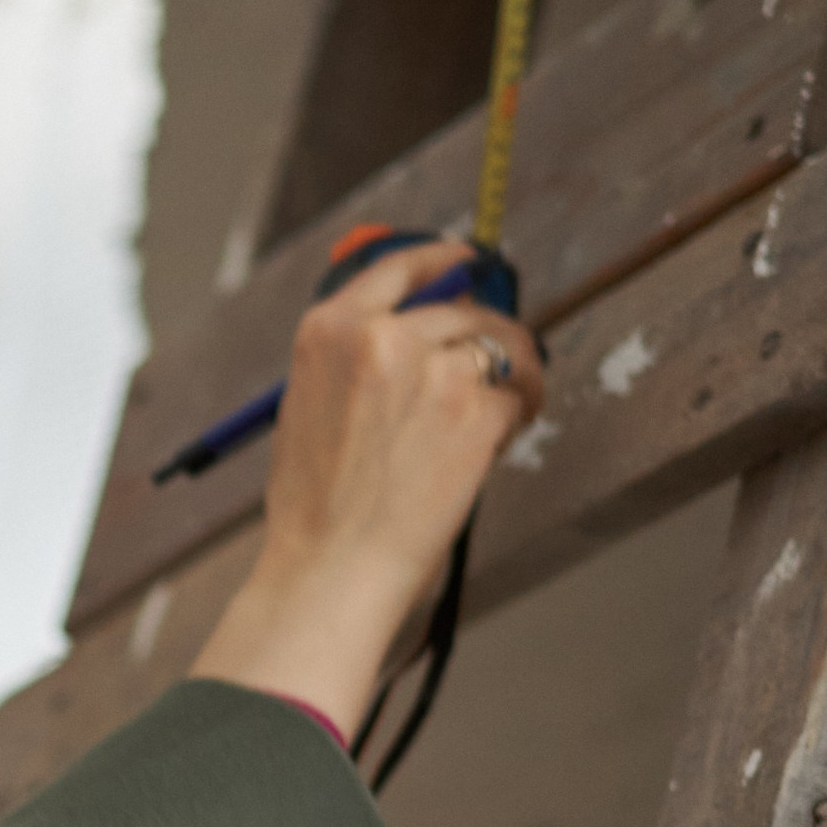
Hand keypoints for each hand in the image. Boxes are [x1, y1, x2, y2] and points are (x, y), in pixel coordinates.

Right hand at [188, 240, 545, 740]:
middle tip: (495, 368)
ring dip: (510, 375)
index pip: (398, 268)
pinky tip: (500, 440)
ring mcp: (434, 371)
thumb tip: (417, 331)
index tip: (469, 261)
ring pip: (499, 347)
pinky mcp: (477, 411)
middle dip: (483, 338)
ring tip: (503, 411)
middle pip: (462, 310)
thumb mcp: (308, 405)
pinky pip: (515, 393)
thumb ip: (355, 357)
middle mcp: (383, 337)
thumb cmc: (316, 506)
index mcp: (330, 330)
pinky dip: (518, 413)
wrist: (333, 566)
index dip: (442, 260)